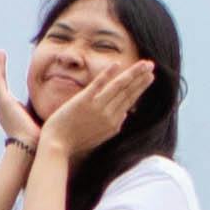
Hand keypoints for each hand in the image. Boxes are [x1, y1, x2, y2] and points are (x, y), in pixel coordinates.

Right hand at [0, 53, 42, 159]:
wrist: (29, 149)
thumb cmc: (38, 142)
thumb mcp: (42, 125)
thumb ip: (46, 118)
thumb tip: (60, 117)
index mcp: (11, 113)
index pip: (6, 91)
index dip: (6, 79)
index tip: (5, 69)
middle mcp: (3, 107)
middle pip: (0, 82)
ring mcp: (2, 103)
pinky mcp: (3, 100)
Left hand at [31, 53, 155, 161]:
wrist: (57, 146)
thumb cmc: (76, 142)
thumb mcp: (100, 137)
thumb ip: (113, 126)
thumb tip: (125, 115)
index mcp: (114, 123)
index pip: (130, 101)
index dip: (140, 88)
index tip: (148, 77)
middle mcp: (109, 115)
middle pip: (129, 92)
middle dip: (141, 78)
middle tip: (152, 66)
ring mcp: (97, 107)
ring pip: (119, 87)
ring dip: (133, 73)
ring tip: (144, 63)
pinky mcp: (83, 101)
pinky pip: (98, 84)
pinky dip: (108, 74)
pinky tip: (117, 64)